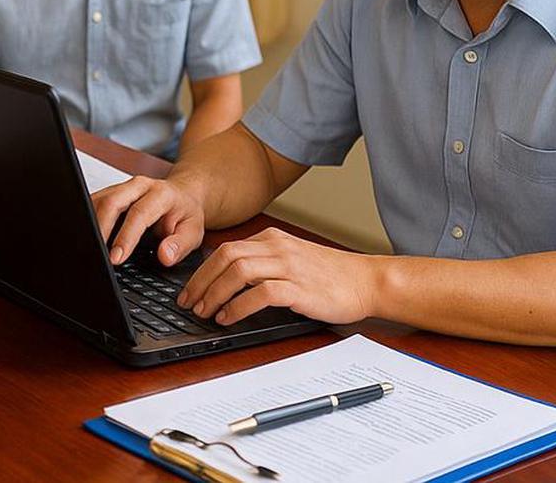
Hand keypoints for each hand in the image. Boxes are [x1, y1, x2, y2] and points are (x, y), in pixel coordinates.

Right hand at [92, 173, 210, 267]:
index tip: (116, 258)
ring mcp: (123, 186)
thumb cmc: (185, 215)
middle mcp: (139, 185)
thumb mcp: (193, 232)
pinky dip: (88, 219)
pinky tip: (88, 236)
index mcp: (161, 194)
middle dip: (100, 229)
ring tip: (90, 248)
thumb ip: (180, 245)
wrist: (181, 196)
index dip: (126, 237)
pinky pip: (94, 202)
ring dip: (91, 223)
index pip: (139, 214)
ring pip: (99, 200)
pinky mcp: (111, 192)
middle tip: (97, 255)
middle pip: (112, 201)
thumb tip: (165, 256)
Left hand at [177, 227, 378, 326]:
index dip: (202, 271)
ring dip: (214, 293)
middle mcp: (277, 248)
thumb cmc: (331, 276)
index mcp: (272, 239)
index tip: (190, 290)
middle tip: (188, 303)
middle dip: (200, 282)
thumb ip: (263, 263)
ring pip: (237, 272)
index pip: (225, 250)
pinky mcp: (299, 288)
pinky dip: (238, 306)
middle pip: (225, 257)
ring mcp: (288, 266)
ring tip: (205, 312)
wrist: (367, 281)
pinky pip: (260, 293)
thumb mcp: (292, 260)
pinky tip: (229, 317)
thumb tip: (228, 281)